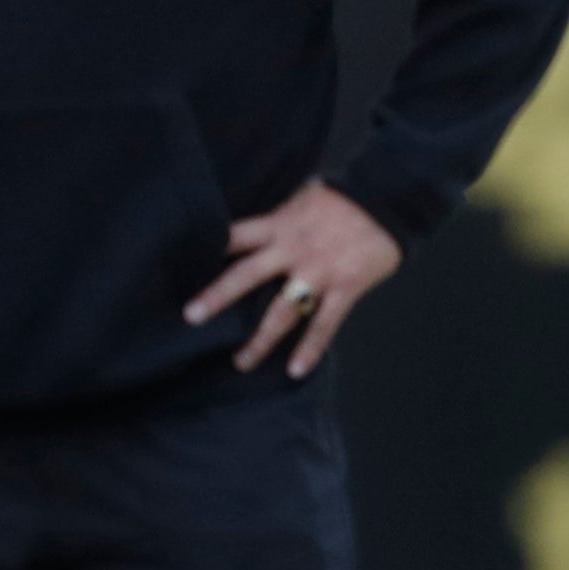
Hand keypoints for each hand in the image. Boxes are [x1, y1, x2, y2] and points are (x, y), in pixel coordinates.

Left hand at [184, 180, 402, 378]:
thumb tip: (253, 233)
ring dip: (260, 339)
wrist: (387, 199)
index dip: (208, 248)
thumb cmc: (341, 200)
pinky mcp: (346, 287)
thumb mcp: (301, 201)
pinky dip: (310, 349)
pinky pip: (324, 324)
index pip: (235, 236)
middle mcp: (293, 249)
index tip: (181, 263)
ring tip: (240, 362)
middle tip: (191, 316)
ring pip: (282, 310)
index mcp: (278, 225)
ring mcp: (318, 271)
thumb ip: (277, 222)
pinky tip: (295, 370)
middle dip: (217, 296)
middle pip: (247, 274)